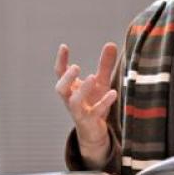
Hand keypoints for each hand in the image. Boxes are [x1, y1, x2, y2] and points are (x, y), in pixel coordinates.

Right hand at [54, 42, 117, 167]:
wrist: (94, 131)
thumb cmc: (94, 102)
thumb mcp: (101, 81)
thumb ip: (105, 64)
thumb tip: (111, 44)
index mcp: (70, 88)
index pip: (60, 73)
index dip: (61, 60)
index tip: (64, 47)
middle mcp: (71, 99)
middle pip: (61, 88)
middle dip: (66, 78)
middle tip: (76, 66)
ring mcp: (79, 111)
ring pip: (74, 102)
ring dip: (82, 90)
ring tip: (92, 77)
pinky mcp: (90, 121)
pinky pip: (95, 112)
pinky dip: (104, 102)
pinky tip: (113, 92)